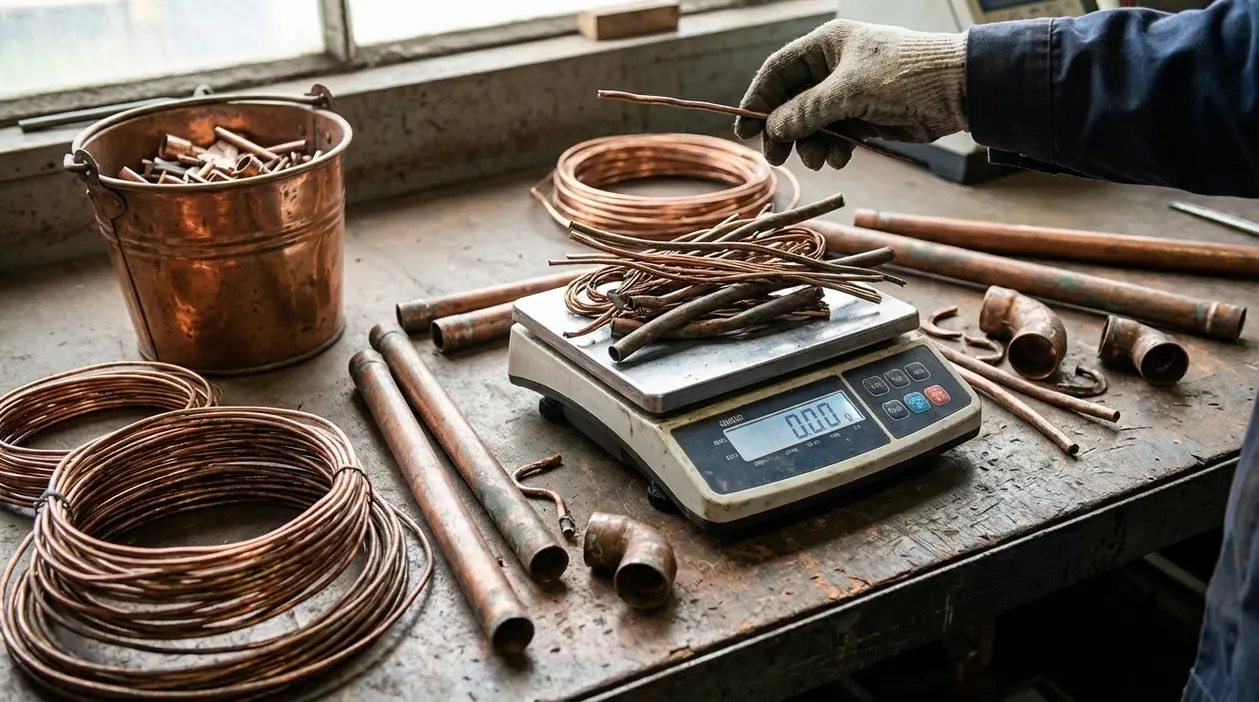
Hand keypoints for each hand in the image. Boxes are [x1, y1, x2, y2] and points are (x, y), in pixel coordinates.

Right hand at [734, 19, 968, 169]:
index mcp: (826, 45)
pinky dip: (835, 148)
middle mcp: (834, 66)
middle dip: (785, 130)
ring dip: (812, 144)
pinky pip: (836, 134)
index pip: (778, 70)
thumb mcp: (848, 93)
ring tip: (822, 160)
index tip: (745, 131)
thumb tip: (772, 128)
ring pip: (813, 122)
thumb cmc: (905, 76)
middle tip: (778, 158)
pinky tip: (842, 158)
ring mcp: (849, 92)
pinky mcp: (866, 115)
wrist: (960, 91)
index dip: (757, 99)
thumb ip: (805, 111)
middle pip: (792, 101)